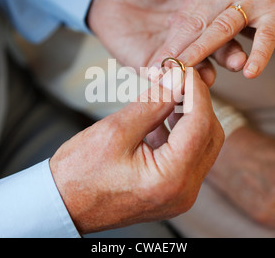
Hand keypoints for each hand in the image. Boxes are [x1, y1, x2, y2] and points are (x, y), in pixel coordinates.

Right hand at [50, 68, 223, 233]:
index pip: (201, 125)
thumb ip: (153, 103)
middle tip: (177, 80)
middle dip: (198, 104)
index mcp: (170, 179)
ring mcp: (181, 196)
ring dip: (190, 118)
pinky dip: (181, 135)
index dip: (196, 92)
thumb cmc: (80, 172)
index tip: (184, 70)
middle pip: (210, 136)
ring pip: (203, 146)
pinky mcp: (173, 193)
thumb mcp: (115, 130)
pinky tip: (160, 120)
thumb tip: (177, 79)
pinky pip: (189, 158)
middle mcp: (184, 192)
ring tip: (167, 97)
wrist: (64, 205)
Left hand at [87, 0, 238, 83]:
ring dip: (209, 72)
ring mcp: (178, 51)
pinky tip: (187, 84)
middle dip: (232, 56)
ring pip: (198, 66)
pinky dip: (181, 83)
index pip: (231, 21)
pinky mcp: (156, 66)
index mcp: (205, 8)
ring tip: (211, 78)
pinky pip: (171, 78)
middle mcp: (196, 32)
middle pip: (220, 47)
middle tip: (240, 63)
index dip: (252, 29)